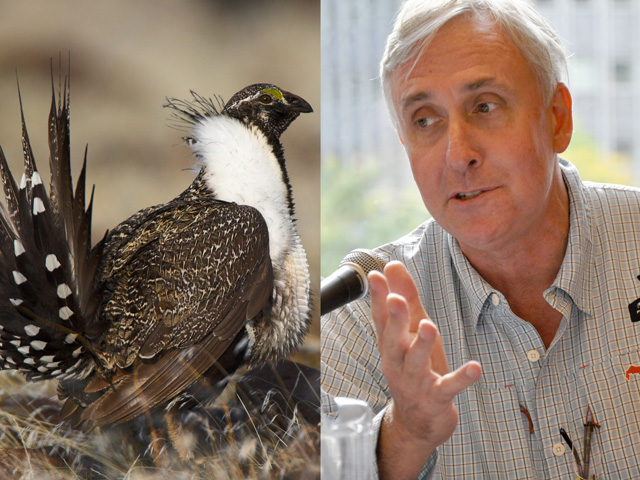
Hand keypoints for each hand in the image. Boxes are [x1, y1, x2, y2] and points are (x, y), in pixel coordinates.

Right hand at [369, 261, 481, 479]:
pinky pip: (448, 388)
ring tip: (429, 326)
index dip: (377, 298)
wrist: (417, 423)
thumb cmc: (414, 369)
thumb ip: (405, 298)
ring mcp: (416, 383)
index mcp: (391, 345)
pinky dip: (461, 378)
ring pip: (417, 363)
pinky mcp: (437, 399)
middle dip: (395, 320)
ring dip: (422, 345)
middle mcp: (398, 363)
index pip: (381, 319)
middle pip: (393, 341)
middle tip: (396, 300)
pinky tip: (475, 367)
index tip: (375, 275)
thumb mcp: (410, 333)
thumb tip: (392, 266)